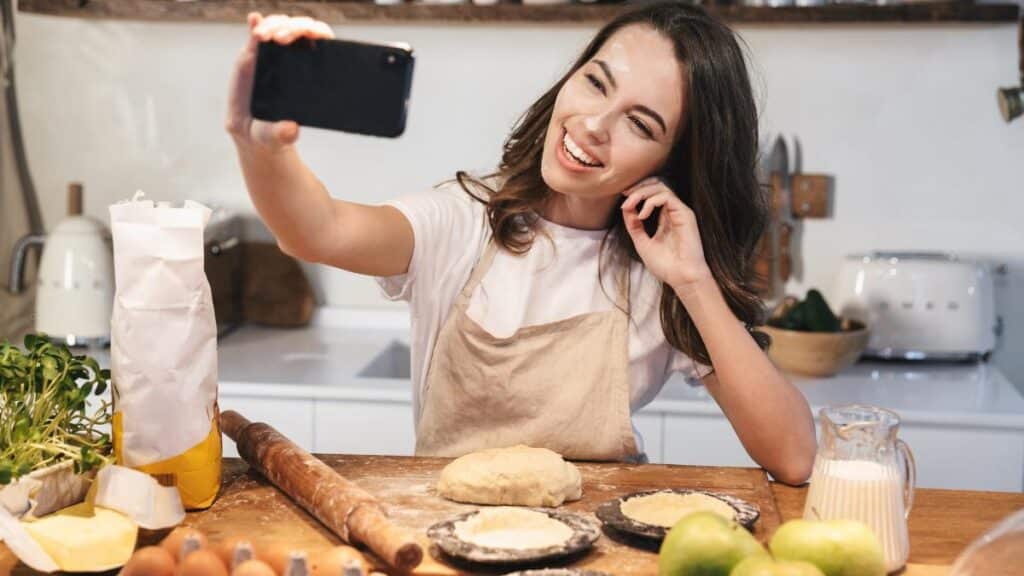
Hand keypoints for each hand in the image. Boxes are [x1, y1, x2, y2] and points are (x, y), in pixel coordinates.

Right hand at [225, 13, 333, 149]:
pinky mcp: (252, 55)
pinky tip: (254, 18)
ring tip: (262, 35)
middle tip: (280, 38)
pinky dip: (256, 24)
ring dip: (271, 25)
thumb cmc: (272, 133)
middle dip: (291, 27)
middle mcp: (293, 60)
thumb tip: (292, 129)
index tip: (312, 34)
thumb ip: (284, 133)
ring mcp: (272, 54)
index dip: (319, 33)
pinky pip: (256, 34)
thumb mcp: (278, 136)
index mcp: (309, 74)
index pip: (321, 44)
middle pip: (298, 31)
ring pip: (277, 28)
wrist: (252, 132)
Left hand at [621, 177, 712, 294]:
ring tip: (630, 204)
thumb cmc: (666, 266)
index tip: (623, 198)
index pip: (652, 194)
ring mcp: (680, 212)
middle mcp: (673, 212)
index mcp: (664, 218)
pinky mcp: (685, 214)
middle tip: (625, 195)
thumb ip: (634, 226)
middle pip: (657, 185)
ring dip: (642, 192)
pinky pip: (667, 197)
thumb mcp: (642, 243)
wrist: (682, 278)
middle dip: (638, 187)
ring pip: (661, 187)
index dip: (637, 192)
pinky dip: (651, 202)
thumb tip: (626, 208)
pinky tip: (642, 216)